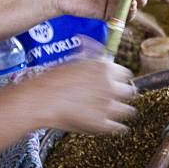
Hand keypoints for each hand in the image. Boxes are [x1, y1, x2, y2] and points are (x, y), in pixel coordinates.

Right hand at [21, 59, 136, 133]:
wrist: (39, 100)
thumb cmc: (51, 79)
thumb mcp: (73, 60)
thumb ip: (88, 52)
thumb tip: (89, 40)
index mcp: (105, 68)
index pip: (125, 73)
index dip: (118, 78)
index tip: (114, 81)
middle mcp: (110, 86)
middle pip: (129, 91)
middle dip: (121, 93)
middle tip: (113, 96)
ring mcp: (108, 106)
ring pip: (128, 110)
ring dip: (121, 110)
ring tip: (114, 111)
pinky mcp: (102, 124)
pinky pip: (118, 127)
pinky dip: (115, 126)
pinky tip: (111, 124)